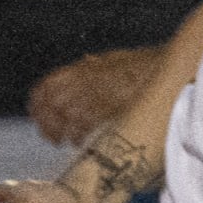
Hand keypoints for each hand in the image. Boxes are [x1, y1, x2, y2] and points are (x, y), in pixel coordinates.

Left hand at [27, 49, 152, 149]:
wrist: (165, 70)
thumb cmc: (144, 66)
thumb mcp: (114, 60)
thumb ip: (96, 65)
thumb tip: (86, 64)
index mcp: (80, 69)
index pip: (44, 88)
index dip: (37, 104)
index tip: (37, 115)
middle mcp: (81, 82)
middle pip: (49, 106)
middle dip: (46, 123)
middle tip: (51, 136)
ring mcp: (91, 96)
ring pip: (61, 118)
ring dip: (60, 132)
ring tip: (65, 140)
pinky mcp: (102, 111)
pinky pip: (80, 128)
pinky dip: (78, 137)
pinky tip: (81, 142)